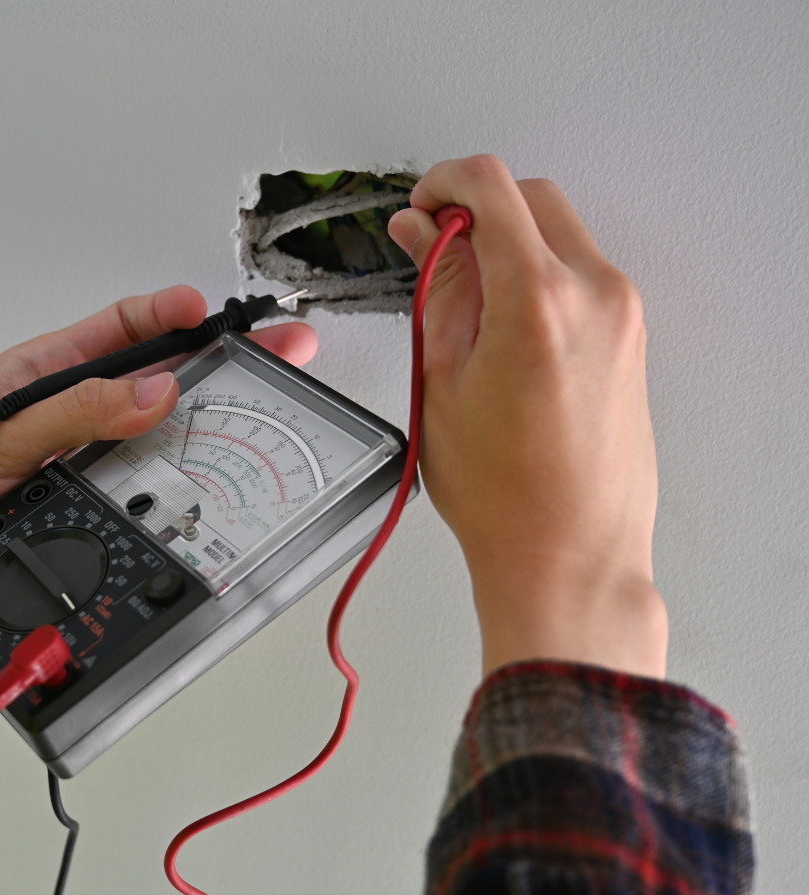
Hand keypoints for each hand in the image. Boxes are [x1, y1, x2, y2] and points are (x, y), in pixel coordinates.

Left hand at [0, 286, 316, 676]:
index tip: (213, 313)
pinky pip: (137, 475)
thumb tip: (150, 391)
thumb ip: (73, 412)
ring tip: (249, 407)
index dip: (170, 315)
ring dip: (199, 415)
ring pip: (150, 426)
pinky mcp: (77, 498)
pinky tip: (199, 469)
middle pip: (150, 375)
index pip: (117, 329)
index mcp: (37, 373)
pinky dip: (173, 468)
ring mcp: (73, 455)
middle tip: (268, 355)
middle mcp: (62, 410)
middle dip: (212, 361)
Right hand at [387, 156, 665, 678]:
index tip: (421, 208)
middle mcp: (593, 295)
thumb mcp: (443, 380)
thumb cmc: (506, 495)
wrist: (568, 554)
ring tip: (465, 304)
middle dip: (476, 208)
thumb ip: (436, 288)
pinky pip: (579, 271)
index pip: (491, 186)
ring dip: (508, 243)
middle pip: (531, 197)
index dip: (442, 183)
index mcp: (537, 300)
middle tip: (434, 249)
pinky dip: (537, 273)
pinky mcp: (630, 335)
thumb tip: (424, 235)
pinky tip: (501, 323)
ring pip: (558, 231)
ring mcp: (621, 314)